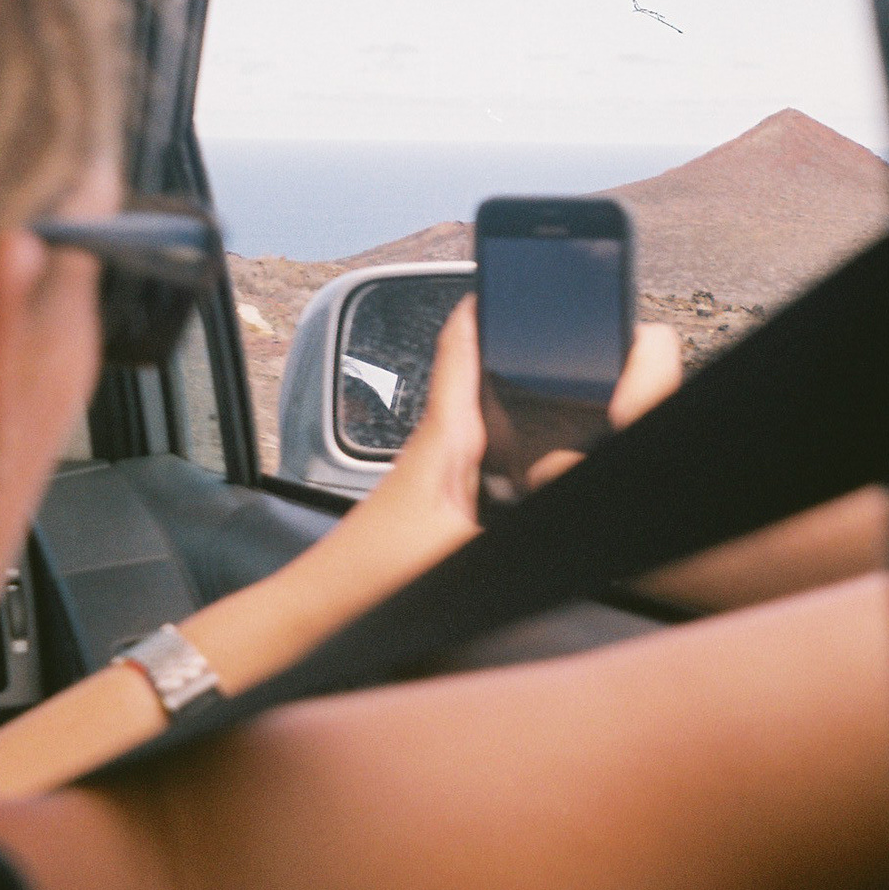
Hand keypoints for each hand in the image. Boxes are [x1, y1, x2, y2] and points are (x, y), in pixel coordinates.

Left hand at [354, 301, 683, 568]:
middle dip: (517, 350)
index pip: (463, 348)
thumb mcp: (465, 558)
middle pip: (482, 380)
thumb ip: (525, 534)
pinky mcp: (433, 510)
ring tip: (561, 390)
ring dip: (515, 403)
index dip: (488, 306)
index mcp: (443, 439)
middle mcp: (436, 449)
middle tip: (562, 326)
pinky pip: (482, 462)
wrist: (315, 619)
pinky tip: (536, 477)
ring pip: (484, 424)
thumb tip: (573, 510)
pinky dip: (510, 451)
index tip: (510, 270)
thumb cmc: (372, 585)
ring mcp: (433, 479)